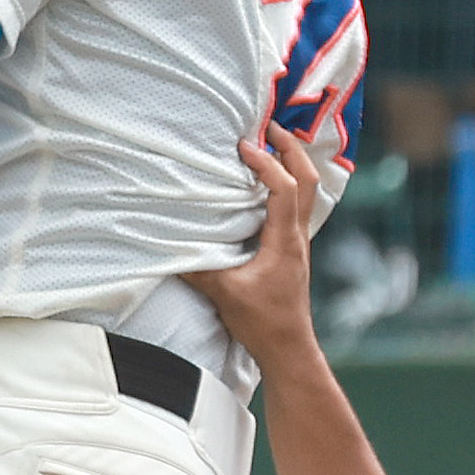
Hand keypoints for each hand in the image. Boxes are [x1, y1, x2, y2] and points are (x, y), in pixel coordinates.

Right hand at [196, 122, 327, 362]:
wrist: (288, 347)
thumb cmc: (262, 322)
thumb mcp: (225, 294)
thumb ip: (197, 267)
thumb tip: (166, 247)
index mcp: (284, 240)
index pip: (283, 187)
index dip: (266, 162)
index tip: (243, 146)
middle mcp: (297, 236)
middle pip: (308, 179)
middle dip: (291, 149)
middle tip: (269, 126)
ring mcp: (297, 243)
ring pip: (307, 192)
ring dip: (293, 164)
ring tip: (272, 145)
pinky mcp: (292, 251)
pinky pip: (296, 206)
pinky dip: (286, 185)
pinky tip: (266, 185)